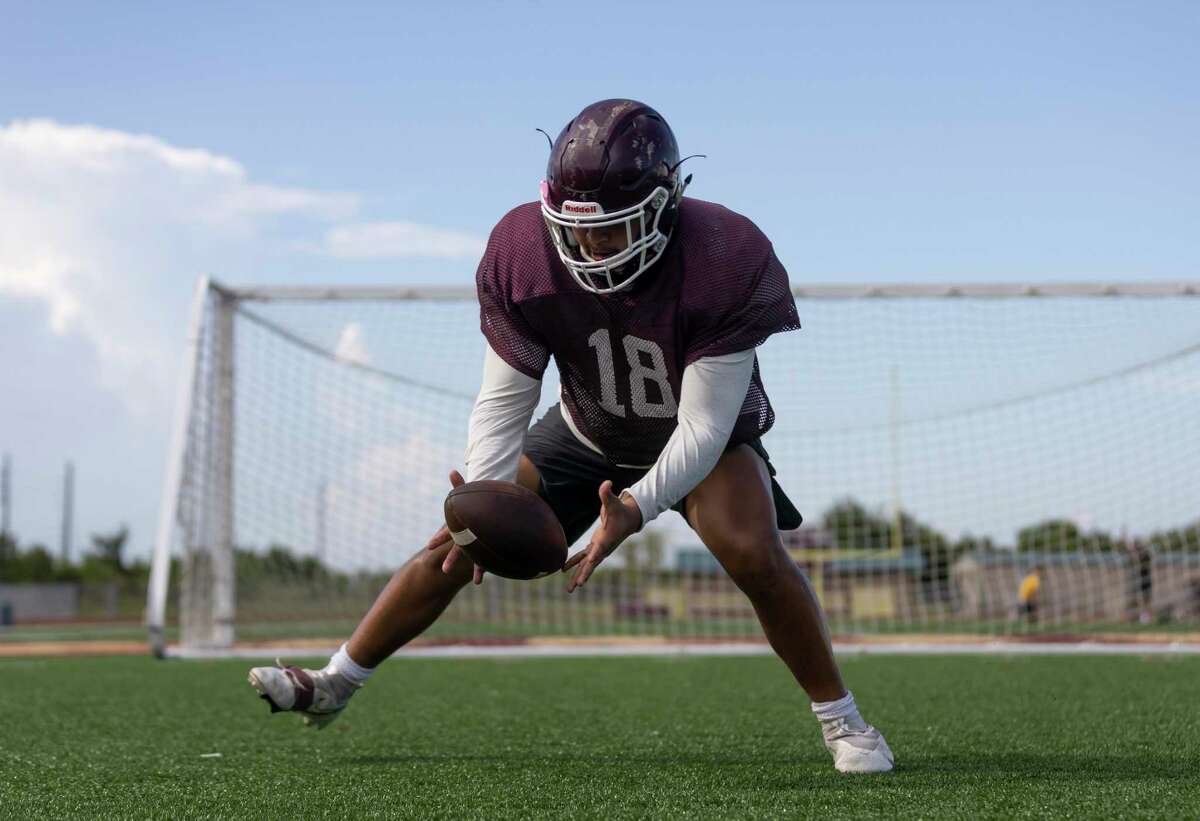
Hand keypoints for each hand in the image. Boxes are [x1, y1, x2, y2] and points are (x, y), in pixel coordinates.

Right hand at [424, 469, 484, 584]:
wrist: (491, 513)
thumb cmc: (478, 503)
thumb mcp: (469, 493)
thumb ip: (460, 484)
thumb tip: (452, 471)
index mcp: (461, 527)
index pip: (448, 533)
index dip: (439, 539)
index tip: (430, 546)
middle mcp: (468, 538)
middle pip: (459, 550)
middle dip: (453, 559)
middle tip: (445, 570)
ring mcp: (478, 544)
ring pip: (476, 559)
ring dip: (477, 569)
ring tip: (477, 582)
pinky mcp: (489, 548)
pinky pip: (488, 561)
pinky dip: (487, 569)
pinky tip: (483, 580)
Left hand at [564, 480, 642, 592]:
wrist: (629, 518)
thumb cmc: (620, 510)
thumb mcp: (614, 501)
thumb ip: (607, 493)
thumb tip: (607, 482)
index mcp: (606, 539)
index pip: (600, 549)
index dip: (594, 556)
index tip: (590, 564)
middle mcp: (603, 547)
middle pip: (592, 563)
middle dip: (584, 574)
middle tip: (577, 585)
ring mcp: (599, 548)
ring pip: (586, 565)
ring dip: (578, 576)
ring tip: (569, 589)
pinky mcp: (595, 546)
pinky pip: (583, 558)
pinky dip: (574, 563)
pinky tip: (563, 570)